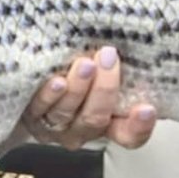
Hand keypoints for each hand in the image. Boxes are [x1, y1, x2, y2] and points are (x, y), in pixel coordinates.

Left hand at [19, 46, 156, 150]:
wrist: (32, 83)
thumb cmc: (77, 71)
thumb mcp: (102, 71)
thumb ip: (116, 68)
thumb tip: (133, 42)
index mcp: (108, 123)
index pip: (129, 135)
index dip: (140, 127)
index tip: (147, 108)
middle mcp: (82, 129)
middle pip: (96, 119)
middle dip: (104, 90)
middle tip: (109, 59)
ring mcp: (55, 126)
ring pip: (68, 113)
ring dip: (78, 89)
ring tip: (85, 65)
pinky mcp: (31, 116)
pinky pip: (41, 108)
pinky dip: (50, 95)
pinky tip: (57, 81)